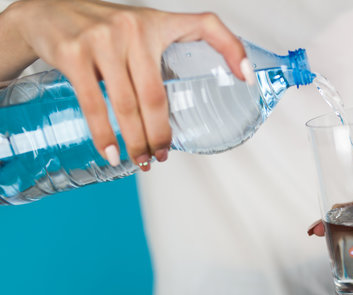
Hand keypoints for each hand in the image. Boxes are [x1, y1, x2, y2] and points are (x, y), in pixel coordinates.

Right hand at [1, 0, 250, 168]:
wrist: (45, 15)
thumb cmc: (100, 29)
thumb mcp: (138, 30)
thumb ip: (161, 54)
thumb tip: (184, 97)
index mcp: (157, 22)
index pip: (207, 25)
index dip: (233, 49)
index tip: (247, 79)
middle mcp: (133, 27)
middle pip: (157, 94)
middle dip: (161, 132)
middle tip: (162, 155)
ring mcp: (102, 39)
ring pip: (128, 104)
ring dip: (136, 141)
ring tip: (141, 160)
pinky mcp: (74, 54)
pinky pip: (94, 103)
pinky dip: (103, 133)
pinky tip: (110, 152)